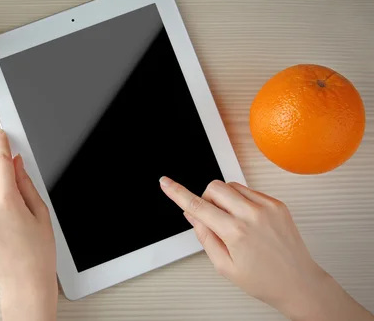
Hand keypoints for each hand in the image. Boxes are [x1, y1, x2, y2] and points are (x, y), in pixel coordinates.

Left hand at [0, 130, 56, 320]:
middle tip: (14, 180)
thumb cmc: (38, 252)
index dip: (1, 145)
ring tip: (12, 210)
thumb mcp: (41, 212)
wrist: (24, 281)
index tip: (1, 135)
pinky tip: (4, 220)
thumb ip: (26, 183)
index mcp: (7, 203)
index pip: (0, 163)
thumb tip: (17, 164)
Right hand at [160, 177, 373, 320]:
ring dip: (224, 198)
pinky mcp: (277, 204)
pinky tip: (247, 220)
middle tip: (213, 219)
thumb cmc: (264, 280)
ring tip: (232, 221)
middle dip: (206, 199)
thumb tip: (192, 215)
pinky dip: (241, 201)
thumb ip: (205, 237)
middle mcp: (252, 214)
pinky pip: (249, 191)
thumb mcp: (225, 267)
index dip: (177, 193)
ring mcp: (267, 207)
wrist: (299, 283)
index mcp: (235, 232)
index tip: (165, 182)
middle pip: (214, 187)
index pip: (198, 206)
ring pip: (231, 185)